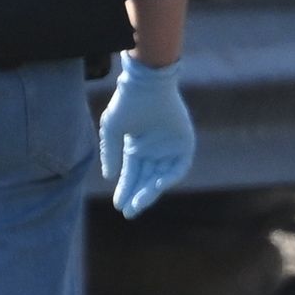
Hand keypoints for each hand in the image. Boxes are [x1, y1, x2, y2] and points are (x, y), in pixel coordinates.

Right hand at [95, 56, 195, 217]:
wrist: (147, 83)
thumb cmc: (128, 103)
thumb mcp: (113, 130)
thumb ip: (111, 153)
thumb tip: (109, 178)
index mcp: (137, 146)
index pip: (132, 174)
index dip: (125, 190)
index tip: (118, 205)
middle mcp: (154, 149)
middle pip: (146, 179)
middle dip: (137, 195)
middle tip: (129, 212)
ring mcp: (170, 146)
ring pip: (161, 176)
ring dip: (150, 191)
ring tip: (139, 202)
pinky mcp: (185, 142)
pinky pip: (179, 167)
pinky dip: (169, 177)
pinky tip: (155, 186)